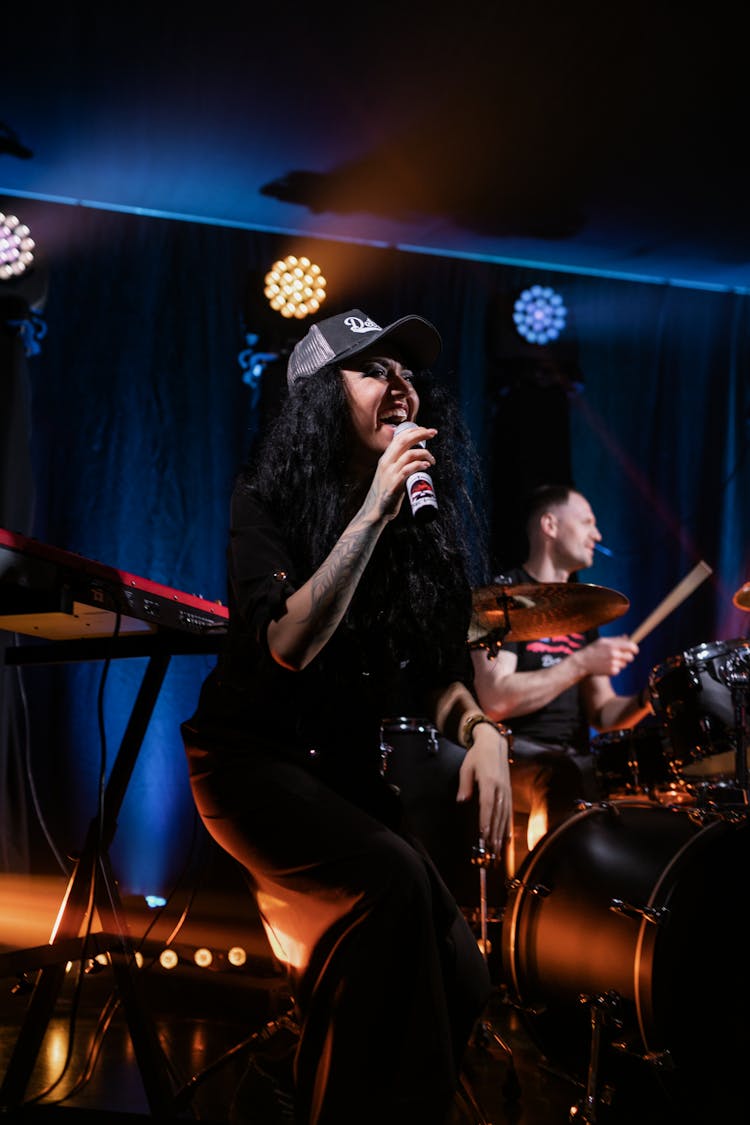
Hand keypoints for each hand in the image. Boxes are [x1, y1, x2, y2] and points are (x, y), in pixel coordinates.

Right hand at [365, 424, 436, 520]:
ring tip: (432, 460)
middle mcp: (386, 463)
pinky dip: (419, 465)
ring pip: (409, 454)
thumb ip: (398, 464)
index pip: (398, 437)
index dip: (413, 430)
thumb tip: (414, 458)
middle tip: (433, 432)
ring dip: (424, 454)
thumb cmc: (386, 493)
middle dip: (420, 434)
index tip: (425, 430)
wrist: (376, 511)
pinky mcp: (394, 484)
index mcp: (385, 458)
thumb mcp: (389, 473)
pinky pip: (408, 469)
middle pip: (403, 441)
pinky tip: (427, 466)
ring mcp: (390, 473)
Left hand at [456, 725, 511, 856]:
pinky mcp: (508, 792)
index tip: (484, 834)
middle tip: (490, 850)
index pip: (487, 804)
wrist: (494, 744)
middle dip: (494, 833)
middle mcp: (500, 788)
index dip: (486, 820)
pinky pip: (509, 812)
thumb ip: (465, 785)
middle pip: (497, 814)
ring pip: (504, 815)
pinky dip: (508, 826)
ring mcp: (506, 790)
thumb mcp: (466, 767)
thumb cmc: (477, 756)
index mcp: (489, 781)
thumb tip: (461, 800)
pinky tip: (506, 838)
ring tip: (497, 849)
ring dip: (501, 834)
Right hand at [581, 635, 637, 676]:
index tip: (634, 650)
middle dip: (627, 657)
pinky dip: (615, 668)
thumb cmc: (593, 650)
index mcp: (613, 645)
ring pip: (624, 664)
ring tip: (609, 660)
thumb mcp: (603, 641)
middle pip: (630, 657)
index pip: (631, 647)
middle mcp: (614, 654)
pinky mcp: (612, 671)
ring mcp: (613, 663)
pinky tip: (606, 665)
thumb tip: (627, 637)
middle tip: (620, 656)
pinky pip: (619, 670)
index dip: (634, 649)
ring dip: (620, 663)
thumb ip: (616, 639)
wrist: (583, 662)